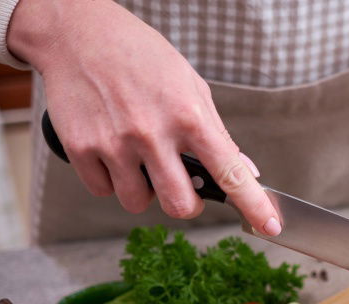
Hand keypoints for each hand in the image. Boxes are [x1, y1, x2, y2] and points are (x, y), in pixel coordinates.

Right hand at [7, 0, 279, 234]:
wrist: (78, 33)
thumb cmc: (139, 56)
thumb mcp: (190, 85)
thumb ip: (217, 133)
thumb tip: (246, 170)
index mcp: (188, 115)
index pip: (230, 171)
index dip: (254, 204)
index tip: (270, 226)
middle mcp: (152, 132)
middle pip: (180, 205)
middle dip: (185, 204)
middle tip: (180, 185)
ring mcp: (114, 142)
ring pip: (137, 203)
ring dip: (143, 191)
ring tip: (138, 158)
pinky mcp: (80, 147)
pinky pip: (103, 191)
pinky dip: (109, 180)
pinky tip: (110, 151)